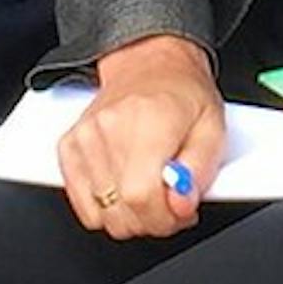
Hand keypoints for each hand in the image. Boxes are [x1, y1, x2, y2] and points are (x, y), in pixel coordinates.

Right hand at [58, 35, 223, 240]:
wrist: (150, 64)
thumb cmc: (184, 91)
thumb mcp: (214, 126)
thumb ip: (201, 170)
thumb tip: (181, 206)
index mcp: (149, 121)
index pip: (142, 195)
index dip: (164, 216)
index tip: (181, 212)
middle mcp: (109, 130)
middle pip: (120, 211)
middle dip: (152, 219)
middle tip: (171, 203)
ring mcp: (83, 140)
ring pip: (101, 215)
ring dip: (131, 216)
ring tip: (151, 192)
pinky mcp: (68, 148)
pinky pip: (83, 205)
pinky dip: (107, 208)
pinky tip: (128, 187)